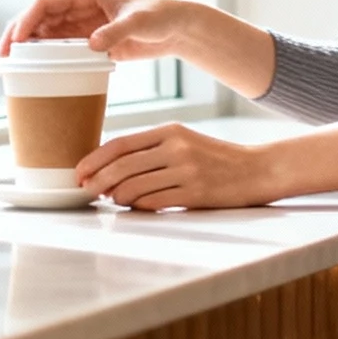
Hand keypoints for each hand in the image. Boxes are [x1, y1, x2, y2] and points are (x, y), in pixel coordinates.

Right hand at [0, 0, 189, 68]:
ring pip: (43, 39)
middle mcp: (77, 11)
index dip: (26, 21)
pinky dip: (44, 64)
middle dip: (15, 40)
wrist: (176, 29)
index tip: (15, 41)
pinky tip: (31, 78)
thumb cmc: (159, 15)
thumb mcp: (138, 21)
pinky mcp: (88, 46)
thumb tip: (90, 44)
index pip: (45, 5)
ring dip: (24, 54)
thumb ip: (115, 31)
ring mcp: (81, 29)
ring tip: (5, 73)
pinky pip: (59, 54)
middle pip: (36, 23)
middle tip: (0, 62)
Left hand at [76, 124, 276, 212]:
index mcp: (170, 131)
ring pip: (135, 186)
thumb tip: (112, 170)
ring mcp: (187, 171)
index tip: (79, 172)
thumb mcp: (185, 142)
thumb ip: (152, 150)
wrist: (257, 170)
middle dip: (98, 181)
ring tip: (115, 200)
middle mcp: (177, 148)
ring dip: (118, 197)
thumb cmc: (217, 159)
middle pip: (123, 166)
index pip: (121, 144)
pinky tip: (137, 207)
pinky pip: (155, 201)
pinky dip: (140, 206)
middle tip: (88, 191)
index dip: (94, 159)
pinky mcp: (196, 194)